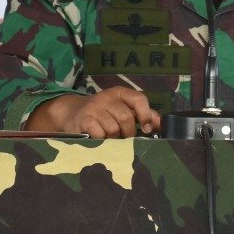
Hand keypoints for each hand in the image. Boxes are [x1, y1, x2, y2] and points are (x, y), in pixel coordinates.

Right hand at [26, 88, 161, 137]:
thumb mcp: (122, 108)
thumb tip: (161, 124)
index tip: (147, 129)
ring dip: (114, 138)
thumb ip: (142, 115)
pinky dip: (102, 140)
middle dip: (129, 133)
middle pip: (126, 117)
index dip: (146, 115)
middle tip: (125, 138)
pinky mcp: (84, 119)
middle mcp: (107, 97)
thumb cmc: (104, 113)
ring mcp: (94, 107)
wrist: (72, 112)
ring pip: (113, 128)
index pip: (139, 99)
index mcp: (120, 93)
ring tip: (109, 138)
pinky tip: (98, 139)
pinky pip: (100, 134)